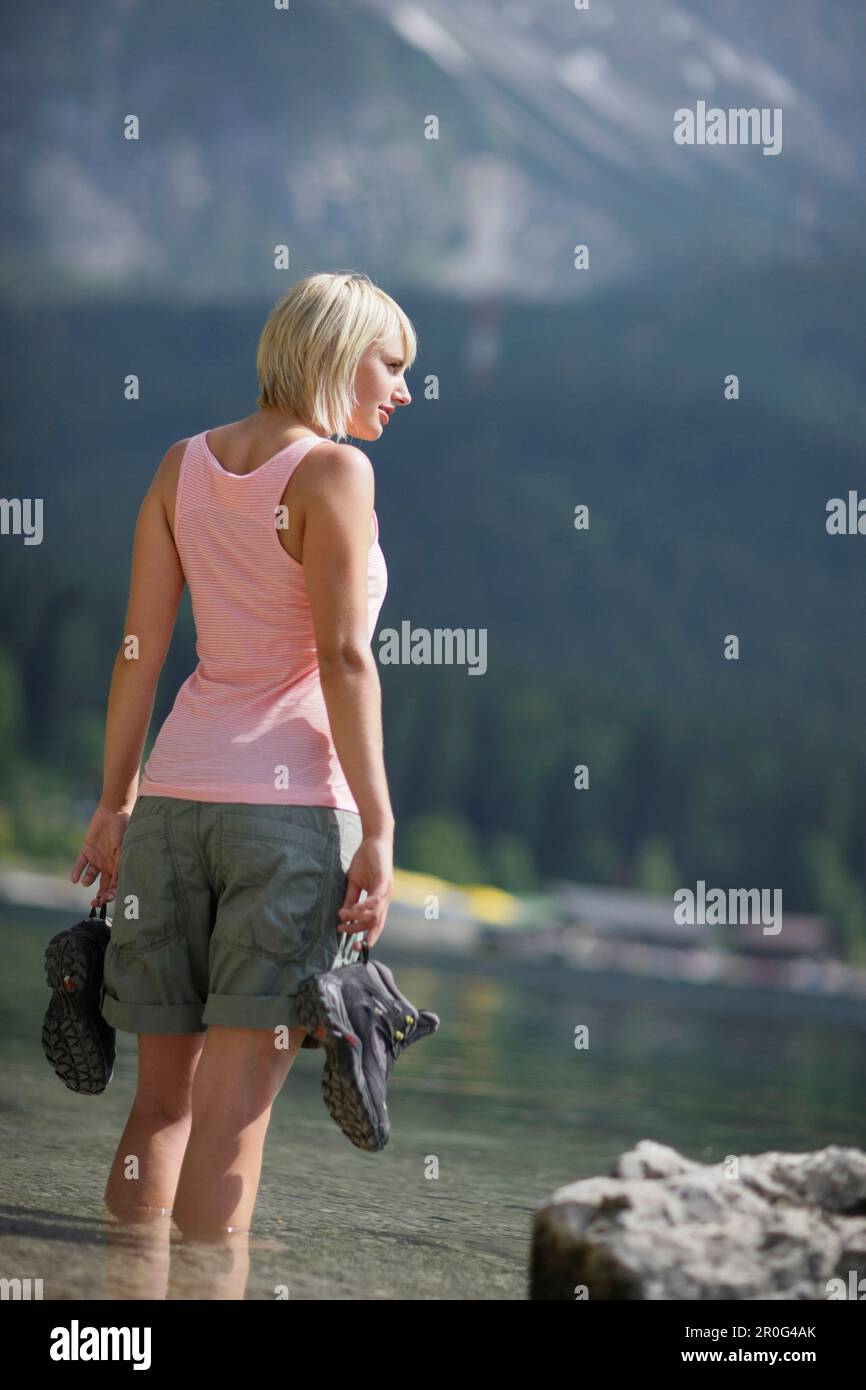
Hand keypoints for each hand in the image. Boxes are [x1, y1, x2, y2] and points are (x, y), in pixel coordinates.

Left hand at [71, 803, 130, 908]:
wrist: (114, 812)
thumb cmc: (124, 831)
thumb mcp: (123, 851)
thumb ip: (119, 868)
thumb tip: (117, 888)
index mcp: (119, 866)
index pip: (115, 886)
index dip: (111, 895)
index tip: (105, 900)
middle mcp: (108, 865)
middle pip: (103, 886)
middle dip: (99, 896)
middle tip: (94, 903)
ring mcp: (97, 858)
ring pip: (91, 876)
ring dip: (88, 881)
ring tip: (87, 881)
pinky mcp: (87, 850)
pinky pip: (80, 864)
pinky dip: (77, 872)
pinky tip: (75, 879)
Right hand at [336, 833, 392, 949]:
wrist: (374, 840)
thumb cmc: (365, 861)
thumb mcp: (355, 883)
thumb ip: (351, 899)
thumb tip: (343, 916)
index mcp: (378, 901)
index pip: (375, 925)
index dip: (367, 938)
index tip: (354, 947)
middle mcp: (385, 899)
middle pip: (375, 923)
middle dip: (358, 930)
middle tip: (341, 929)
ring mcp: (386, 890)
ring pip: (375, 913)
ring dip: (357, 917)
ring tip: (343, 915)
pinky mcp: (384, 880)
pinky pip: (377, 898)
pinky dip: (367, 906)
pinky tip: (356, 909)